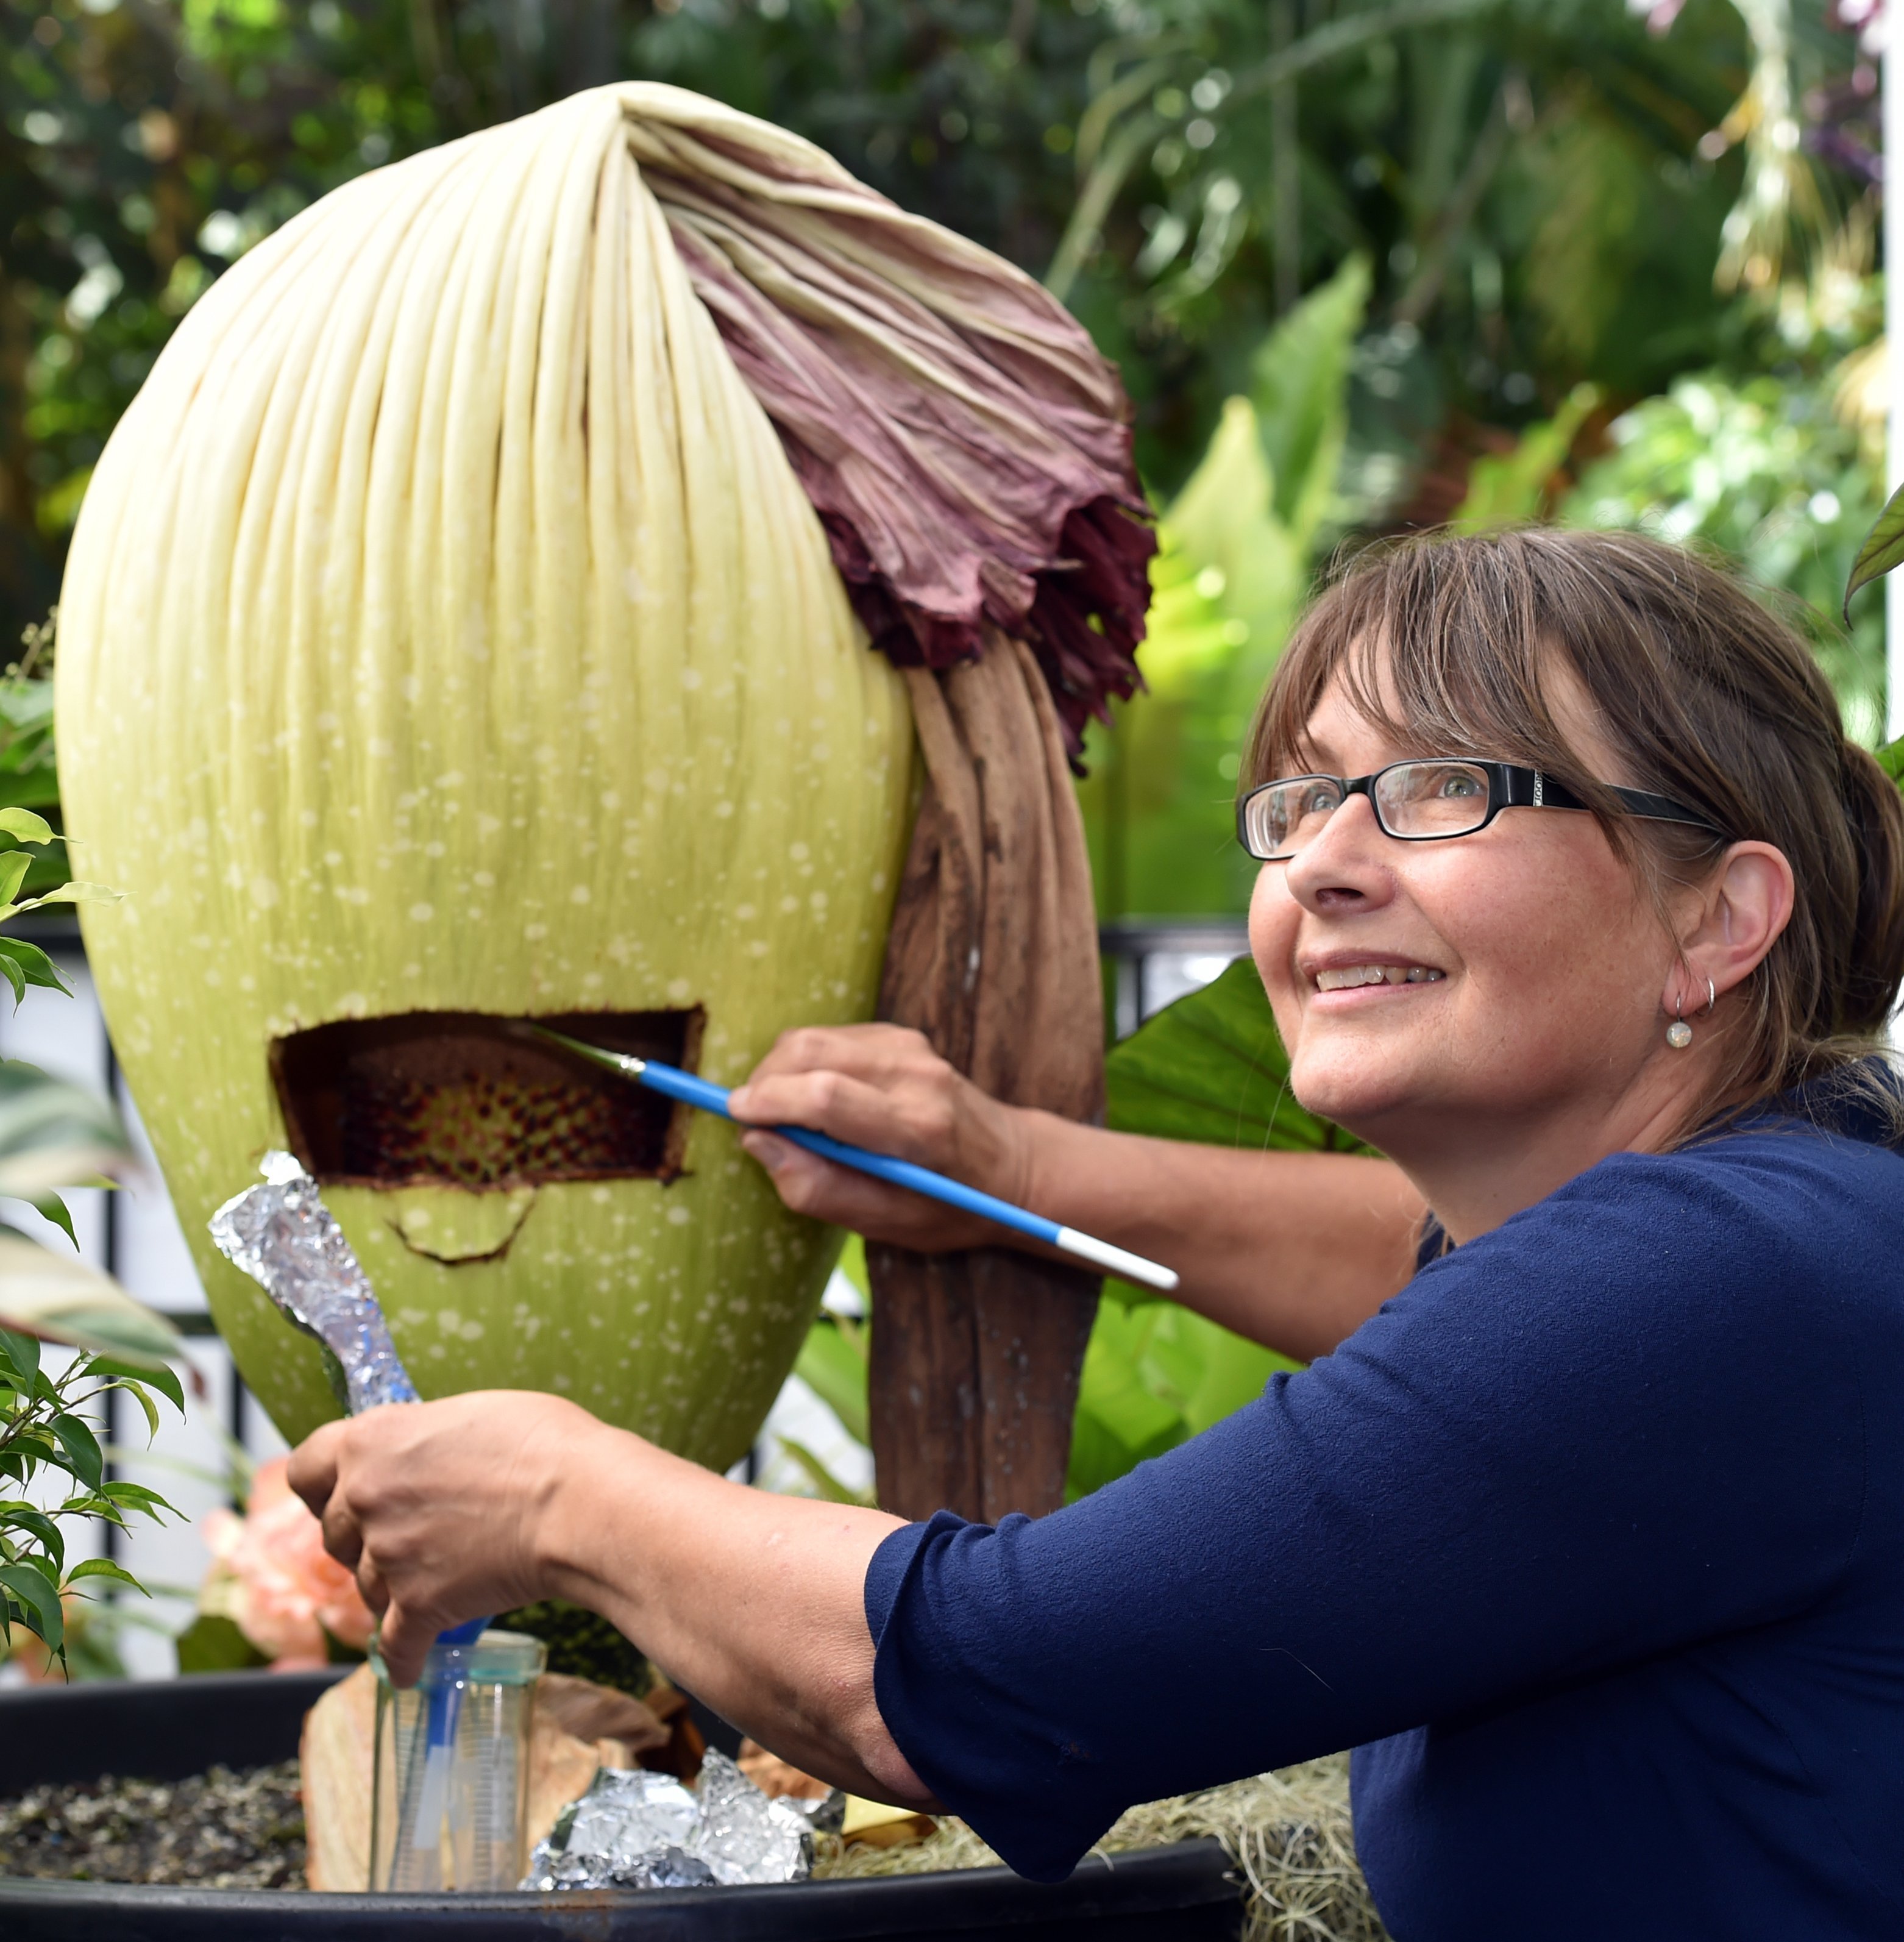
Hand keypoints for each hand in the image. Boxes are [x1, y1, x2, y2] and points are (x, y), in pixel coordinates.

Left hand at [286, 1390, 599, 1684]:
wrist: (580, 1503)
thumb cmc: (542, 1444)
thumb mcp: (468, 1414)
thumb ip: (419, 1438)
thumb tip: (417, 1456)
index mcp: (372, 1441)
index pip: (305, 1467)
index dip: (323, 1483)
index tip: (342, 1491)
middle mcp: (366, 1498)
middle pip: (334, 1533)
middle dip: (364, 1537)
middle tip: (409, 1533)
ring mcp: (388, 1556)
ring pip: (366, 1587)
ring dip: (394, 1588)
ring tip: (438, 1577)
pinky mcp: (417, 1607)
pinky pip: (394, 1647)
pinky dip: (404, 1659)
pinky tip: (412, 1667)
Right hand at [728, 1025, 1033, 1249]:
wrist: (1011, 1165)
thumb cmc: (947, 1205)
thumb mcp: (886, 1222)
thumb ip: (817, 1188)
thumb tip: (758, 1142)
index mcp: (916, 1130)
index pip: (827, 1097)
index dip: (769, 1101)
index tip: (734, 1114)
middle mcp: (916, 1077)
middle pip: (810, 1052)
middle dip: (764, 1081)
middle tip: (751, 1120)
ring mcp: (912, 1049)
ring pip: (814, 1039)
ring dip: (782, 1071)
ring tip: (786, 1115)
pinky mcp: (903, 1036)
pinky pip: (831, 1038)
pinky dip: (807, 1064)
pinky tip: (819, 1099)